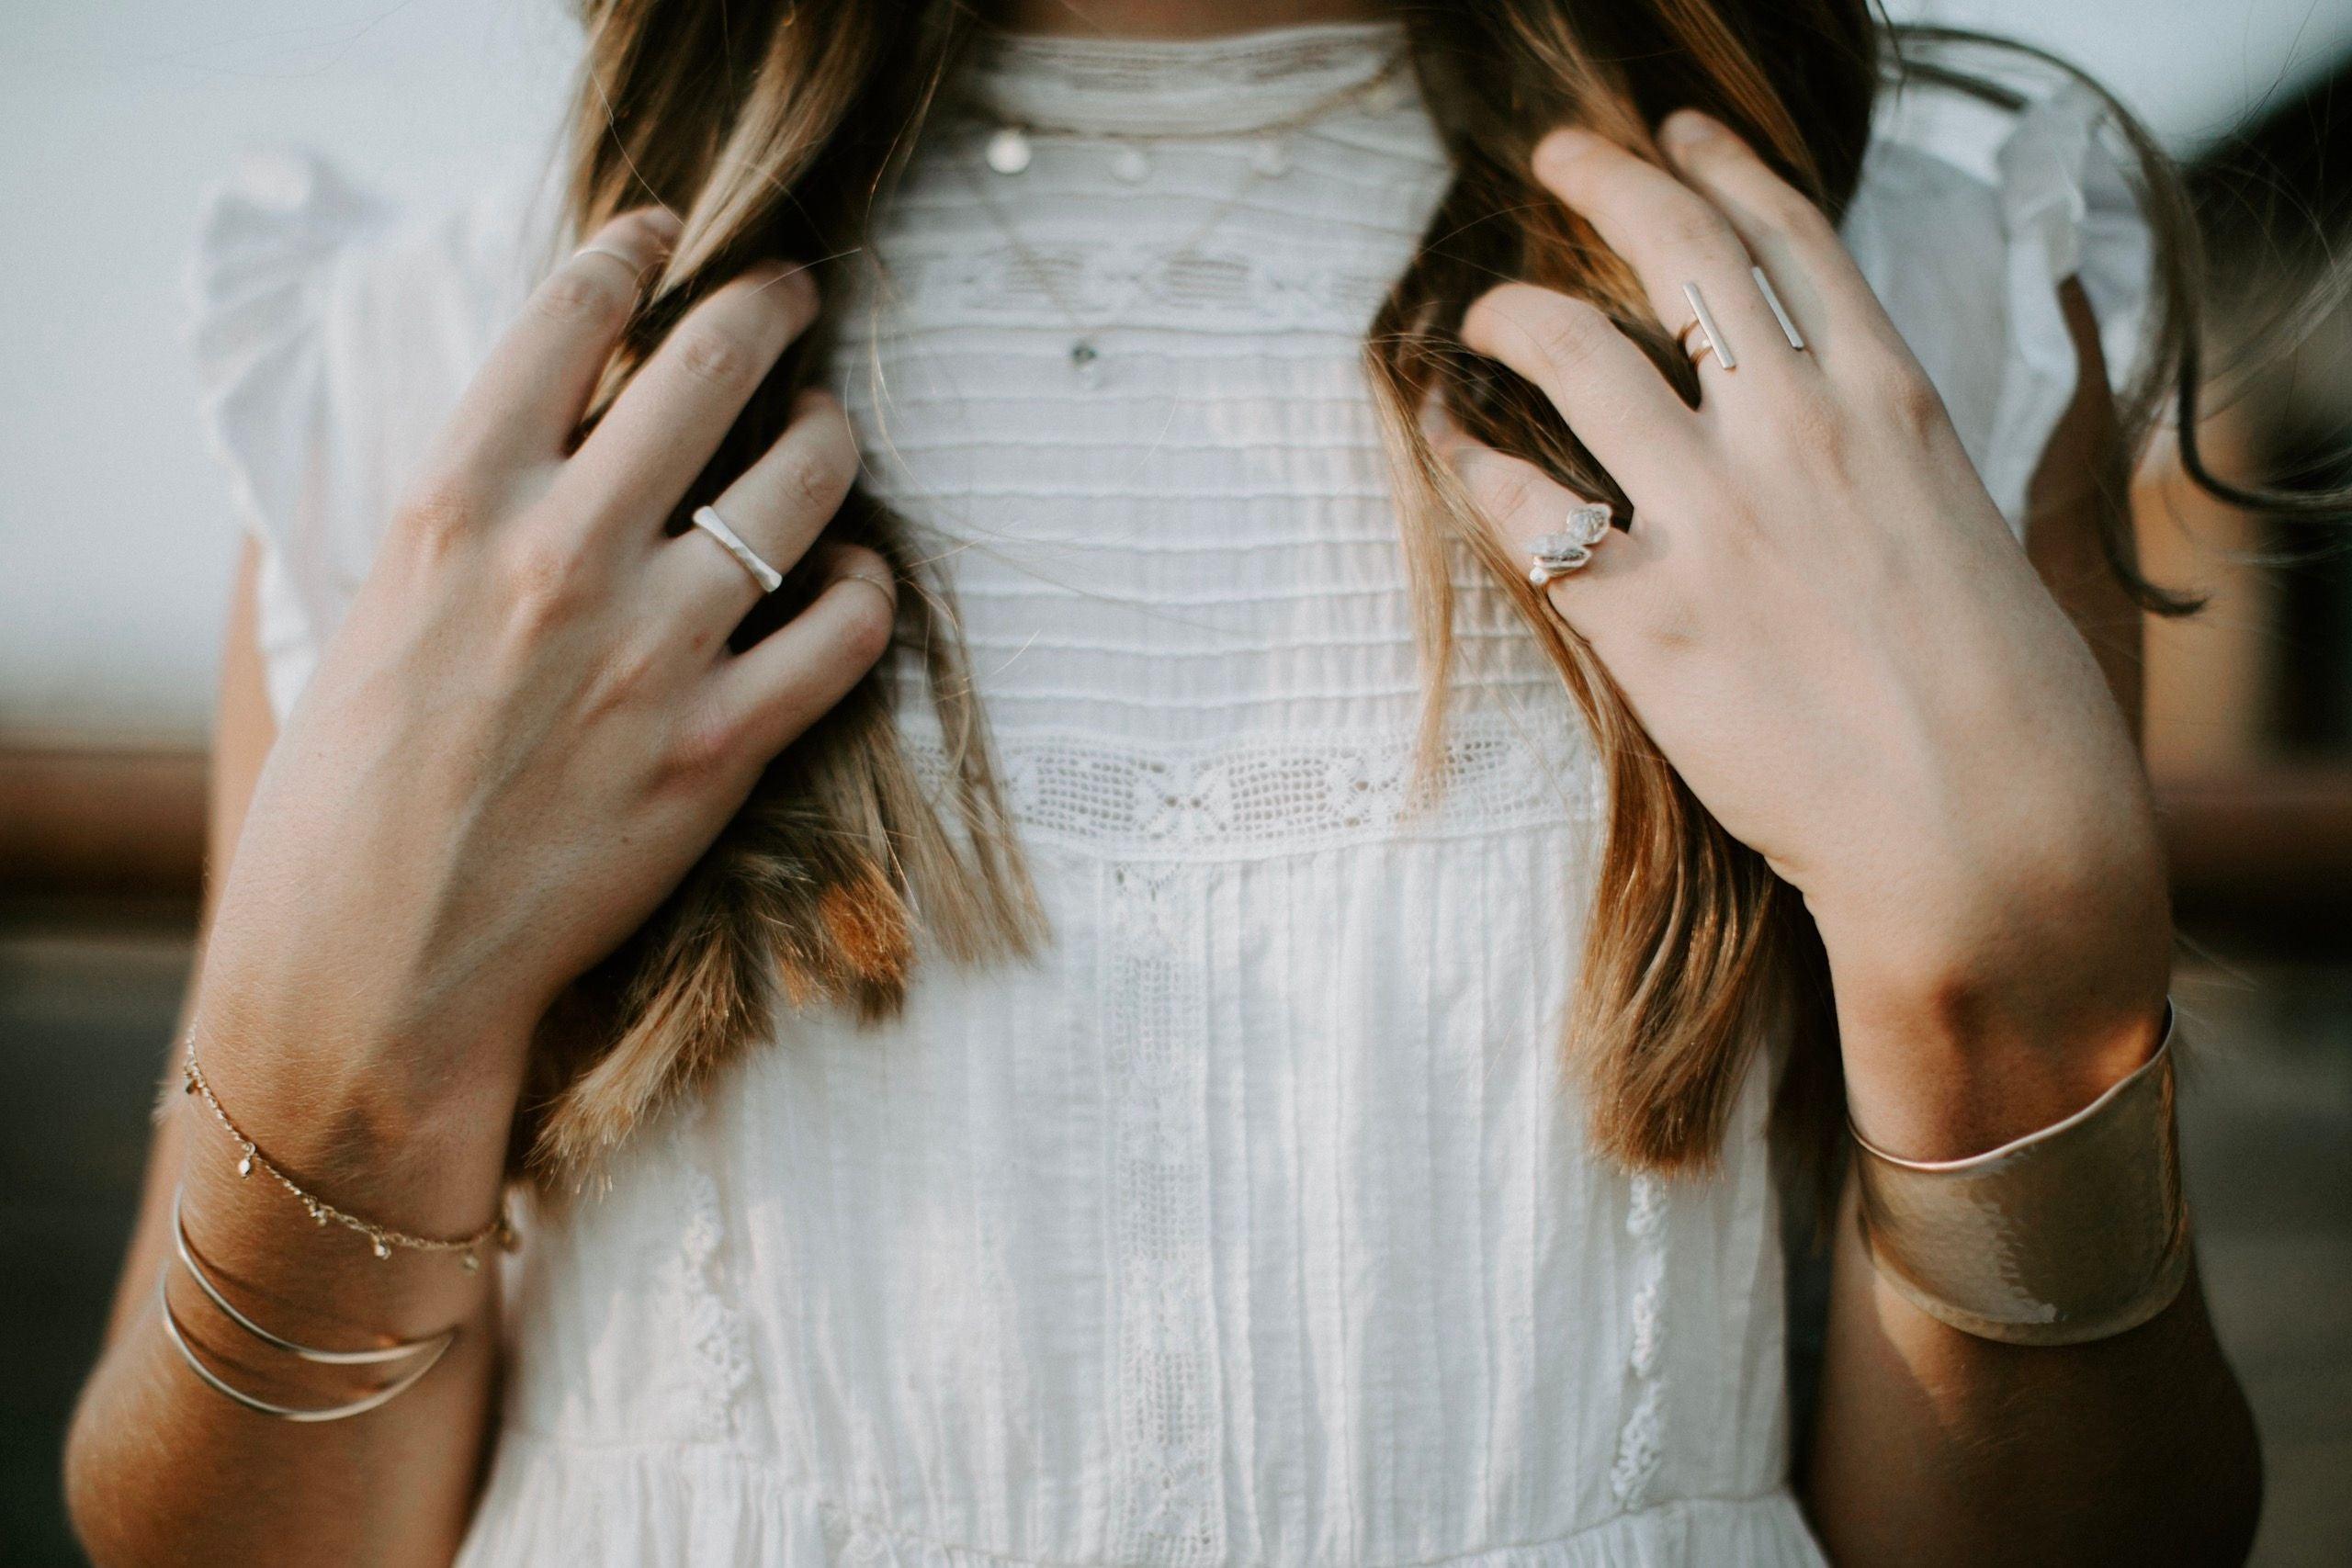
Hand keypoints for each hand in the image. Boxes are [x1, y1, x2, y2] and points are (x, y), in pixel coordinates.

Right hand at [196, 210, 893, 1160]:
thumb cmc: (349, 795)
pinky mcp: (721, 748)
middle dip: (769, 304)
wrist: (374, 966)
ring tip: (827, 432)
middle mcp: (563, 558)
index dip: (631, 251)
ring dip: (831, 437)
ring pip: (803, 483)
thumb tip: (556, 431)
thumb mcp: (372, 609)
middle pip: (711, 367)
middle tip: (789, 295)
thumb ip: (469, 513)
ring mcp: (654, 652)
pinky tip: (854, 582)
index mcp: (454, 508)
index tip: (664, 232)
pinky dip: (868, 592)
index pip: (565, 320)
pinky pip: (848, 632)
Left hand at [1452, 114, 2168, 1149]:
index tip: (1676, 132)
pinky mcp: (1643, 614)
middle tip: (1556, 158)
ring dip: (1510, 311)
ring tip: (1482, 311)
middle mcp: (1796, 432)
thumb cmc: (2013, 714)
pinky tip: (1447, 438)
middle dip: (1602, 177)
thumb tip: (1861, 442)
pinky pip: (1520, 501)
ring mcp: (1712, 516)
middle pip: (1675, 248)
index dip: (1722, 166)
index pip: (1791, 239)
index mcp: (1892, 404)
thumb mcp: (1985, 540)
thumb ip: (1904, 468)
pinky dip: (1469, 457)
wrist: (1989, 841)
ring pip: (1571, 349)